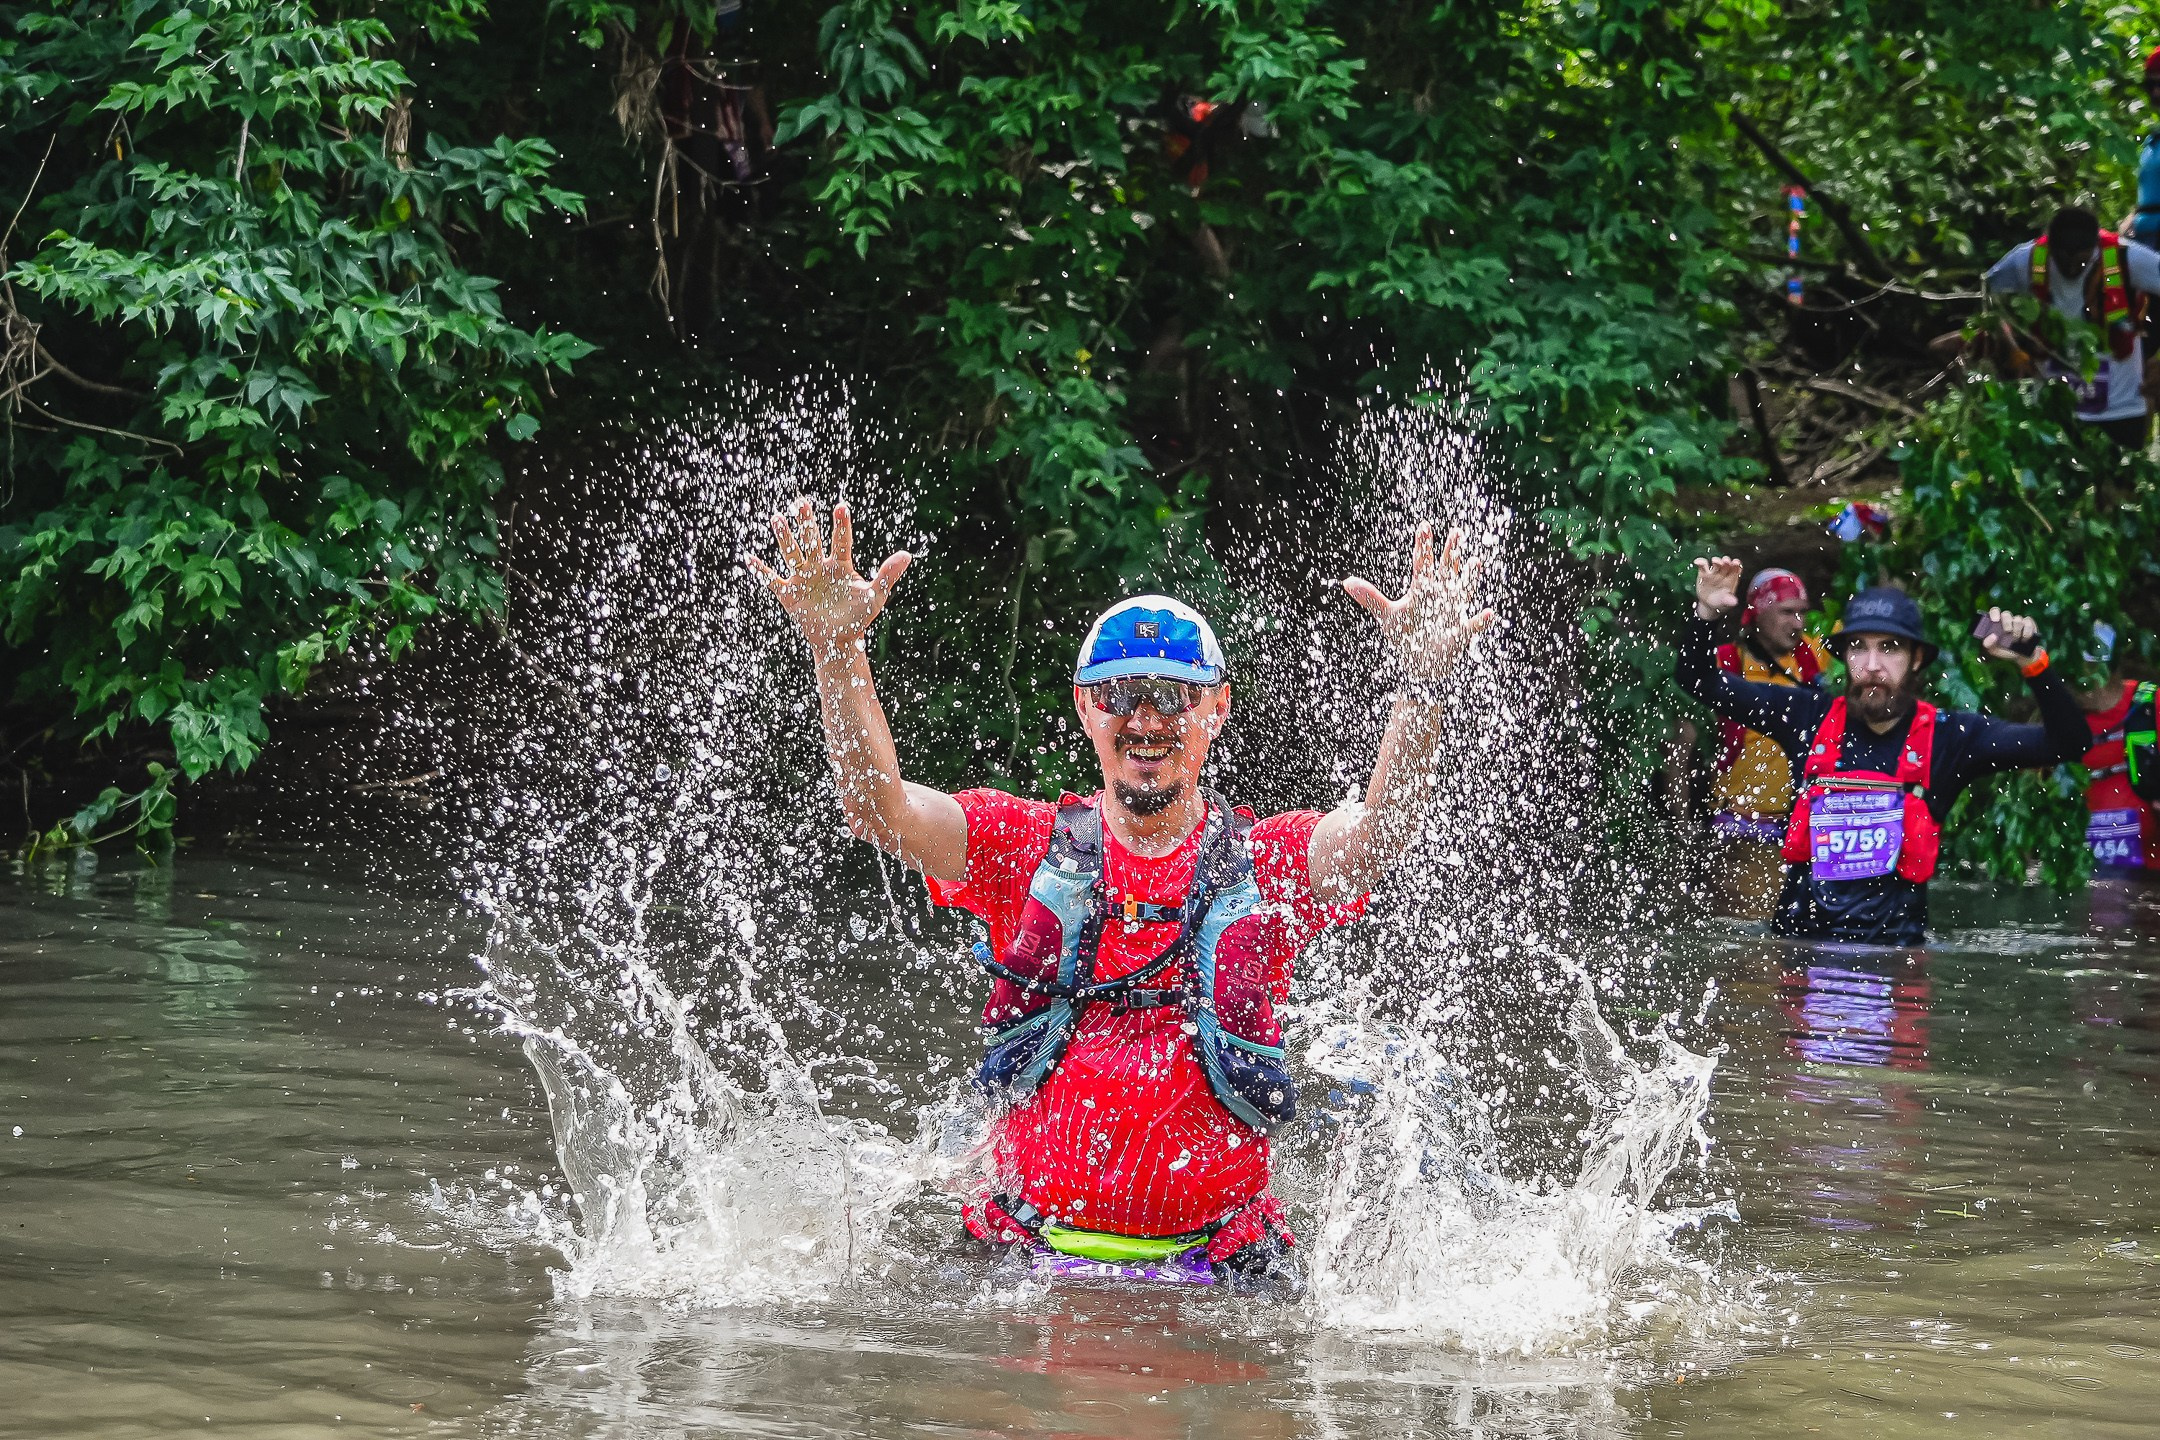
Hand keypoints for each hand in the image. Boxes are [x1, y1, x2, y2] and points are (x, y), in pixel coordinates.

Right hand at [746, 496, 910, 648]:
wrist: (839, 640)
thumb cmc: (858, 617)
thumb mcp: (876, 596)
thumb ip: (888, 574)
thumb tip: (907, 554)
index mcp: (840, 565)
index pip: (841, 541)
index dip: (841, 525)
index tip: (841, 507)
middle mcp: (820, 567)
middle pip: (812, 540)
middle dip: (807, 523)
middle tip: (802, 502)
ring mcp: (803, 578)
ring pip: (792, 553)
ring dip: (784, 537)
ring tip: (777, 517)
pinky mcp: (789, 594)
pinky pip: (771, 580)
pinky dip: (760, 571)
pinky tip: (749, 558)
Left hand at [1343, 523, 1496, 686]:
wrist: (1420, 663)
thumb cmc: (1406, 636)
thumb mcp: (1386, 616)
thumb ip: (1370, 597)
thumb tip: (1346, 582)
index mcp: (1421, 589)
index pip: (1421, 563)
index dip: (1423, 545)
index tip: (1424, 525)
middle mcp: (1440, 595)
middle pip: (1446, 569)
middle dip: (1451, 552)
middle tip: (1456, 531)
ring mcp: (1452, 612)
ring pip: (1462, 590)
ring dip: (1469, 577)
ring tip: (1475, 561)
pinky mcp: (1459, 633)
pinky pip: (1472, 626)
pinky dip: (1480, 621)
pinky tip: (1488, 613)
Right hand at [1693, 556, 1742, 619]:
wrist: (1708, 604)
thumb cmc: (1720, 602)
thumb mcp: (1725, 602)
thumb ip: (1729, 600)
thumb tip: (1734, 602)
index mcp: (1732, 578)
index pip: (1736, 569)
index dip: (1736, 565)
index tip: (1736, 563)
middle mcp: (1724, 573)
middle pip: (1726, 564)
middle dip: (1726, 561)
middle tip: (1726, 561)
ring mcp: (1713, 572)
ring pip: (1716, 563)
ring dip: (1716, 561)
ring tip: (1715, 561)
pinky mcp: (1703, 573)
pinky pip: (1702, 565)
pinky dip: (1700, 562)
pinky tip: (1698, 562)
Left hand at [1978, 607, 2039, 662]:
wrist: (2019, 657)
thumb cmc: (2004, 651)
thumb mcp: (1993, 650)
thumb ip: (1988, 644)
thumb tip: (1993, 636)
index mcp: (1996, 623)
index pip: (1995, 611)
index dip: (1995, 613)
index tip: (1995, 621)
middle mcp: (2007, 620)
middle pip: (2006, 614)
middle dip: (2007, 623)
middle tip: (2007, 632)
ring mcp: (2018, 621)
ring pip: (2018, 619)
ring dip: (2017, 631)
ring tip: (2016, 640)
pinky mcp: (2029, 623)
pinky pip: (2028, 622)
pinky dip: (2027, 631)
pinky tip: (2025, 639)